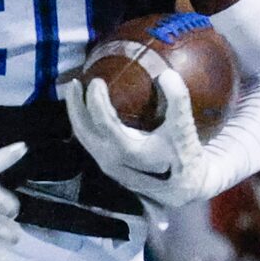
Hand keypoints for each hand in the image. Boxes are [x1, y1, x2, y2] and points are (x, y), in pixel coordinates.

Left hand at [63, 65, 209, 205]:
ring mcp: (107, 165)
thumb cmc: (185, 156)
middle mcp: (113, 162)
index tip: (96, 81)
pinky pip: (89, 140)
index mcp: (130, 154)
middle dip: (76, 106)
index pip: (104, 125)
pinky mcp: (107, 163)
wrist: (185, 186)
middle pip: (84, 132)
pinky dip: (84, 122)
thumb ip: (179, 102)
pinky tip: (84, 106)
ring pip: (83, 138)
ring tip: (74, 90)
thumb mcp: (185, 130)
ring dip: (76, 114)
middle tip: (74, 82)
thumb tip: (166, 75)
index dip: (96, 102)